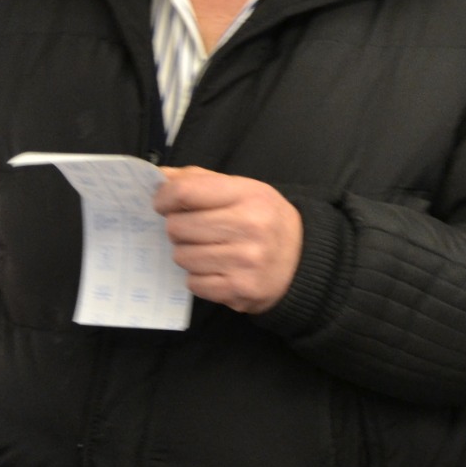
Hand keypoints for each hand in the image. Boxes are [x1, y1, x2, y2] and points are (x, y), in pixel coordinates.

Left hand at [153, 167, 303, 313]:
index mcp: (249, 196)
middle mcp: (249, 227)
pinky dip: (199, 277)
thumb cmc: (266, 220)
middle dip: (178, 228)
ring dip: (188, 254)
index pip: (186, 192)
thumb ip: (202, 180)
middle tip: (192, 229)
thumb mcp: (245, 190)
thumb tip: (162, 176)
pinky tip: (216, 269)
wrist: (303, 260)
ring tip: (208, 250)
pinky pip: (194, 283)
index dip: (164, 197)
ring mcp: (245, 262)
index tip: (163, 203)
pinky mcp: (240, 290)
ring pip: (183, 257)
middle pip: (178, 227)